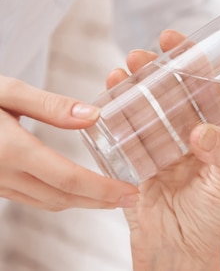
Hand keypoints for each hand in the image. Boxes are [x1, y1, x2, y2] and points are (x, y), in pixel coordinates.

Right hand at [0, 75, 138, 209]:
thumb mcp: (8, 90)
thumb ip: (51, 106)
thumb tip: (95, 117)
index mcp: (10, 149)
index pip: (68, 179)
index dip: (103, 190)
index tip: (131, 192)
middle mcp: (2, 173)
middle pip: (61, 198)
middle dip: (100, 201)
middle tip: (132, 199)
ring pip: (46, 202)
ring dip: (82, 203)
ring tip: (113, 196)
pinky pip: (31, 198)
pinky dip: (61, 197)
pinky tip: (79, 189)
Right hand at [112, 30, 219, 269]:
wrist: (180, 254)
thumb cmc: (213, 219)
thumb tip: (201, 131)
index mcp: (213, 134)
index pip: (204, 89)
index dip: (192, 62)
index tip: (177, 41)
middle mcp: (185, 135)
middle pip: (169, 93)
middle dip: (155, 70)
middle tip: (142, 54)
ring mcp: (159, 147)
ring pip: (144, 108)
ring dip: (132, 87)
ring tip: (120, 71)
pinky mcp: (134, 163)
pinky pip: (124, 134)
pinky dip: (115, 115)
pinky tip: (108, 99)